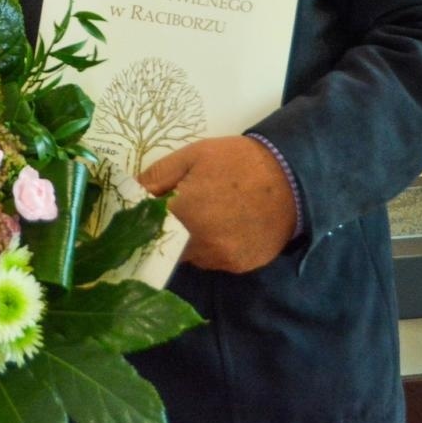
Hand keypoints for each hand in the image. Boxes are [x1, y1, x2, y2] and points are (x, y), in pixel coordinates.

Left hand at [137, 135, 297, 273]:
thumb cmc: (238, 162)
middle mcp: (200, 244)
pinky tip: (226, 226)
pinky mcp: (239, 266)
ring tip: (208, 215)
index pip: (146, 228)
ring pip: (190, 256)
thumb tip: (128, 192)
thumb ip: (156, 176)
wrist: (292, 177)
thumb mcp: (192, 156)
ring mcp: (221, 259)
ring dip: (190, 241)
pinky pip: (214, 260)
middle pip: (166, 246)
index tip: (147, 211)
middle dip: (167, 231)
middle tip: (183, 210)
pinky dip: (213, 247)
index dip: (144, 220)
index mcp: (184, 214)